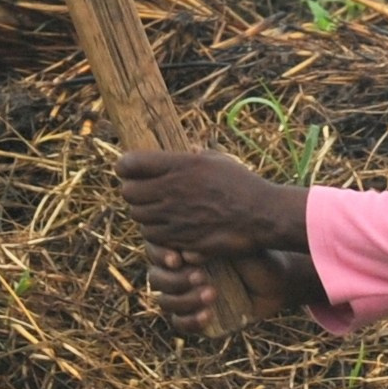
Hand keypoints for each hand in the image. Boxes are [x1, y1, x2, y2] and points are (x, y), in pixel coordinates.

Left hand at [117, 150, 309, 256]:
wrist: (262, 216)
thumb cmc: (243, 185)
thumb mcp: (219, 160)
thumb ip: (196, 155)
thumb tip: (187, 150)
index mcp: (179, 165)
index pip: (130, 163)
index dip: (125, 166)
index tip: (130, 169)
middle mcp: (172, 190)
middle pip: (128, 193)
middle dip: (134, 193)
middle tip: (146, 193)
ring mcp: (174, 217)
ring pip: (138, 217)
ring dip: (145, 214)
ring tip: (160, 211)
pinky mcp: (180, 238)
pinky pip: (153, 237)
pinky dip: (157, 233)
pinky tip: (170, 228)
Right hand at [144, 245, 320, 334]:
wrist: (281, 281)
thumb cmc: (259, 255)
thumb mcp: (238, 242)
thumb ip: (213, 244)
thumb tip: (187, 253)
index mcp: (183, 247)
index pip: (155, 249)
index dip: (159, 254)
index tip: (178, 258)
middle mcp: (181, 271)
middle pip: (156, 277)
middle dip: (174, 279)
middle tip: (201, 276)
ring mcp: (187, 296)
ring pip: (164, 301)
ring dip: (184, 300)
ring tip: (213, 294)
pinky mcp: (197, 317)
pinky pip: (179, 323)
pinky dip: (190, 321)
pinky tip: (208, 315)